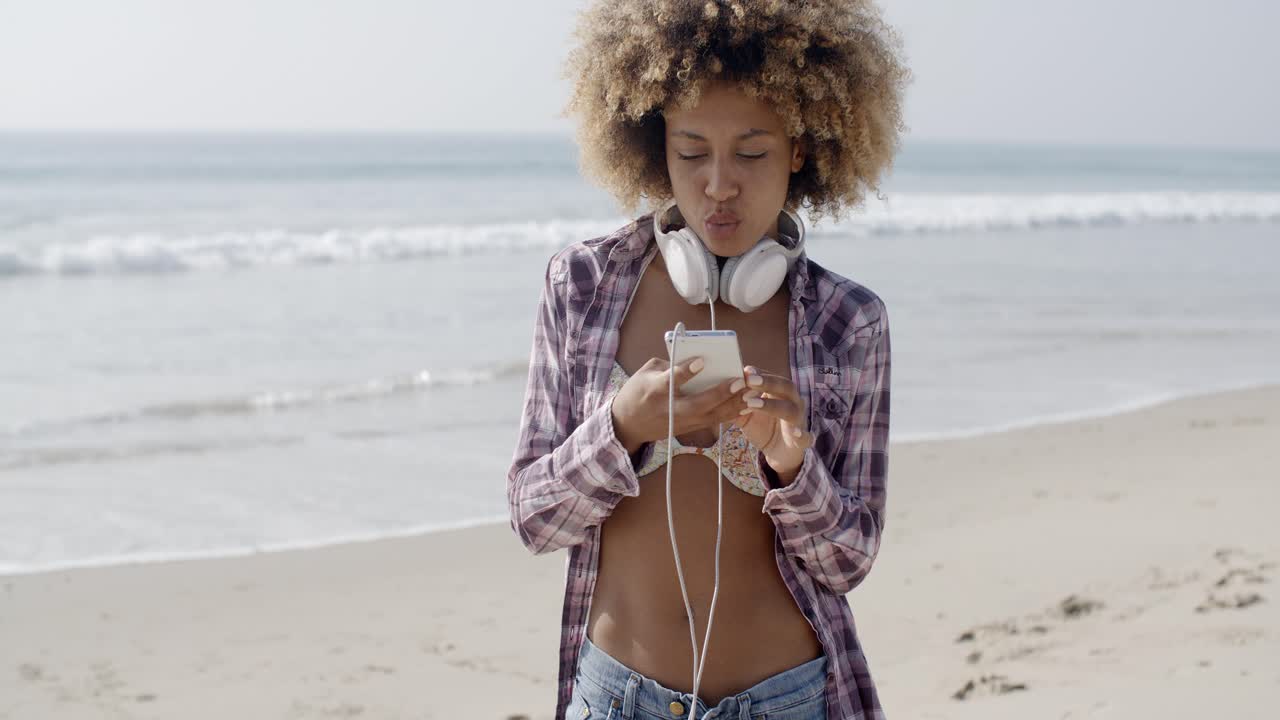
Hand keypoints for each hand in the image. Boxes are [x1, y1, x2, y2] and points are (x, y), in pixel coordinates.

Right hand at [610, 356, 748, 453]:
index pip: (671, 380)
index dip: (686, 371)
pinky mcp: (688, 429)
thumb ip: (670, 364)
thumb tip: (697, 359)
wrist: (628, 425)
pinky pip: (713, 422)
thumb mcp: (646, 372)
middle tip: (739, 381)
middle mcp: (670, 409)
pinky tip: (746, 405)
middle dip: (720, 393)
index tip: (701, 360)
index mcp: (655, 390)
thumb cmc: (637, 391)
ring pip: (711, 416)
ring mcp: (680, 422)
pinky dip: (731, 414)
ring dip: (733, 405)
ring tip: (752, 392)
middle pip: (698, 404)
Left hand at [733, 366, 812, 481]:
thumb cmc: (763, 428)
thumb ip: (736, 403)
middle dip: (768, 382)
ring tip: (753, 404)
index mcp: (779, 393)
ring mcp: (799, 421)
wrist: (779, 454)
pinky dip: (803, 436)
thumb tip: (719, 388)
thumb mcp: (745, 415)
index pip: (771, 378)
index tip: (744, 370)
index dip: (758, 374)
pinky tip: (796, 434)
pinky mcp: (802, 440)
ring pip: (791, 410)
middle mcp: (792, 402)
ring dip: (773, 406)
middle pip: (785, 387)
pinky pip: (805, 437)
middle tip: (750, 379)